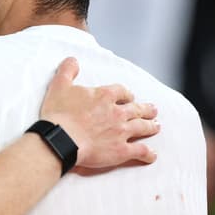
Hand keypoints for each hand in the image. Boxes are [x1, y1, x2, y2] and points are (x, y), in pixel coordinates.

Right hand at [40, 57, 158, 167]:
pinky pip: (140, 151)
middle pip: (136, 109)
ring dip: (150, 126)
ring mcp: (121, 132)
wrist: (61, 139)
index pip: (122, 91)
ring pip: (142, 127)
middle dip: (145, 109)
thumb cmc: (59, 114)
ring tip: (155, 126)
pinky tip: (151, 154)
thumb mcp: (59, 86)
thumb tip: (72, 60)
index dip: (126, 94)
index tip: (128, 97)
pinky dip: (148, 153)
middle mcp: (117, 112)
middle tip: (152, 110)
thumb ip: (67, 71)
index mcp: (104, 96)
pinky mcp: (121, 150)